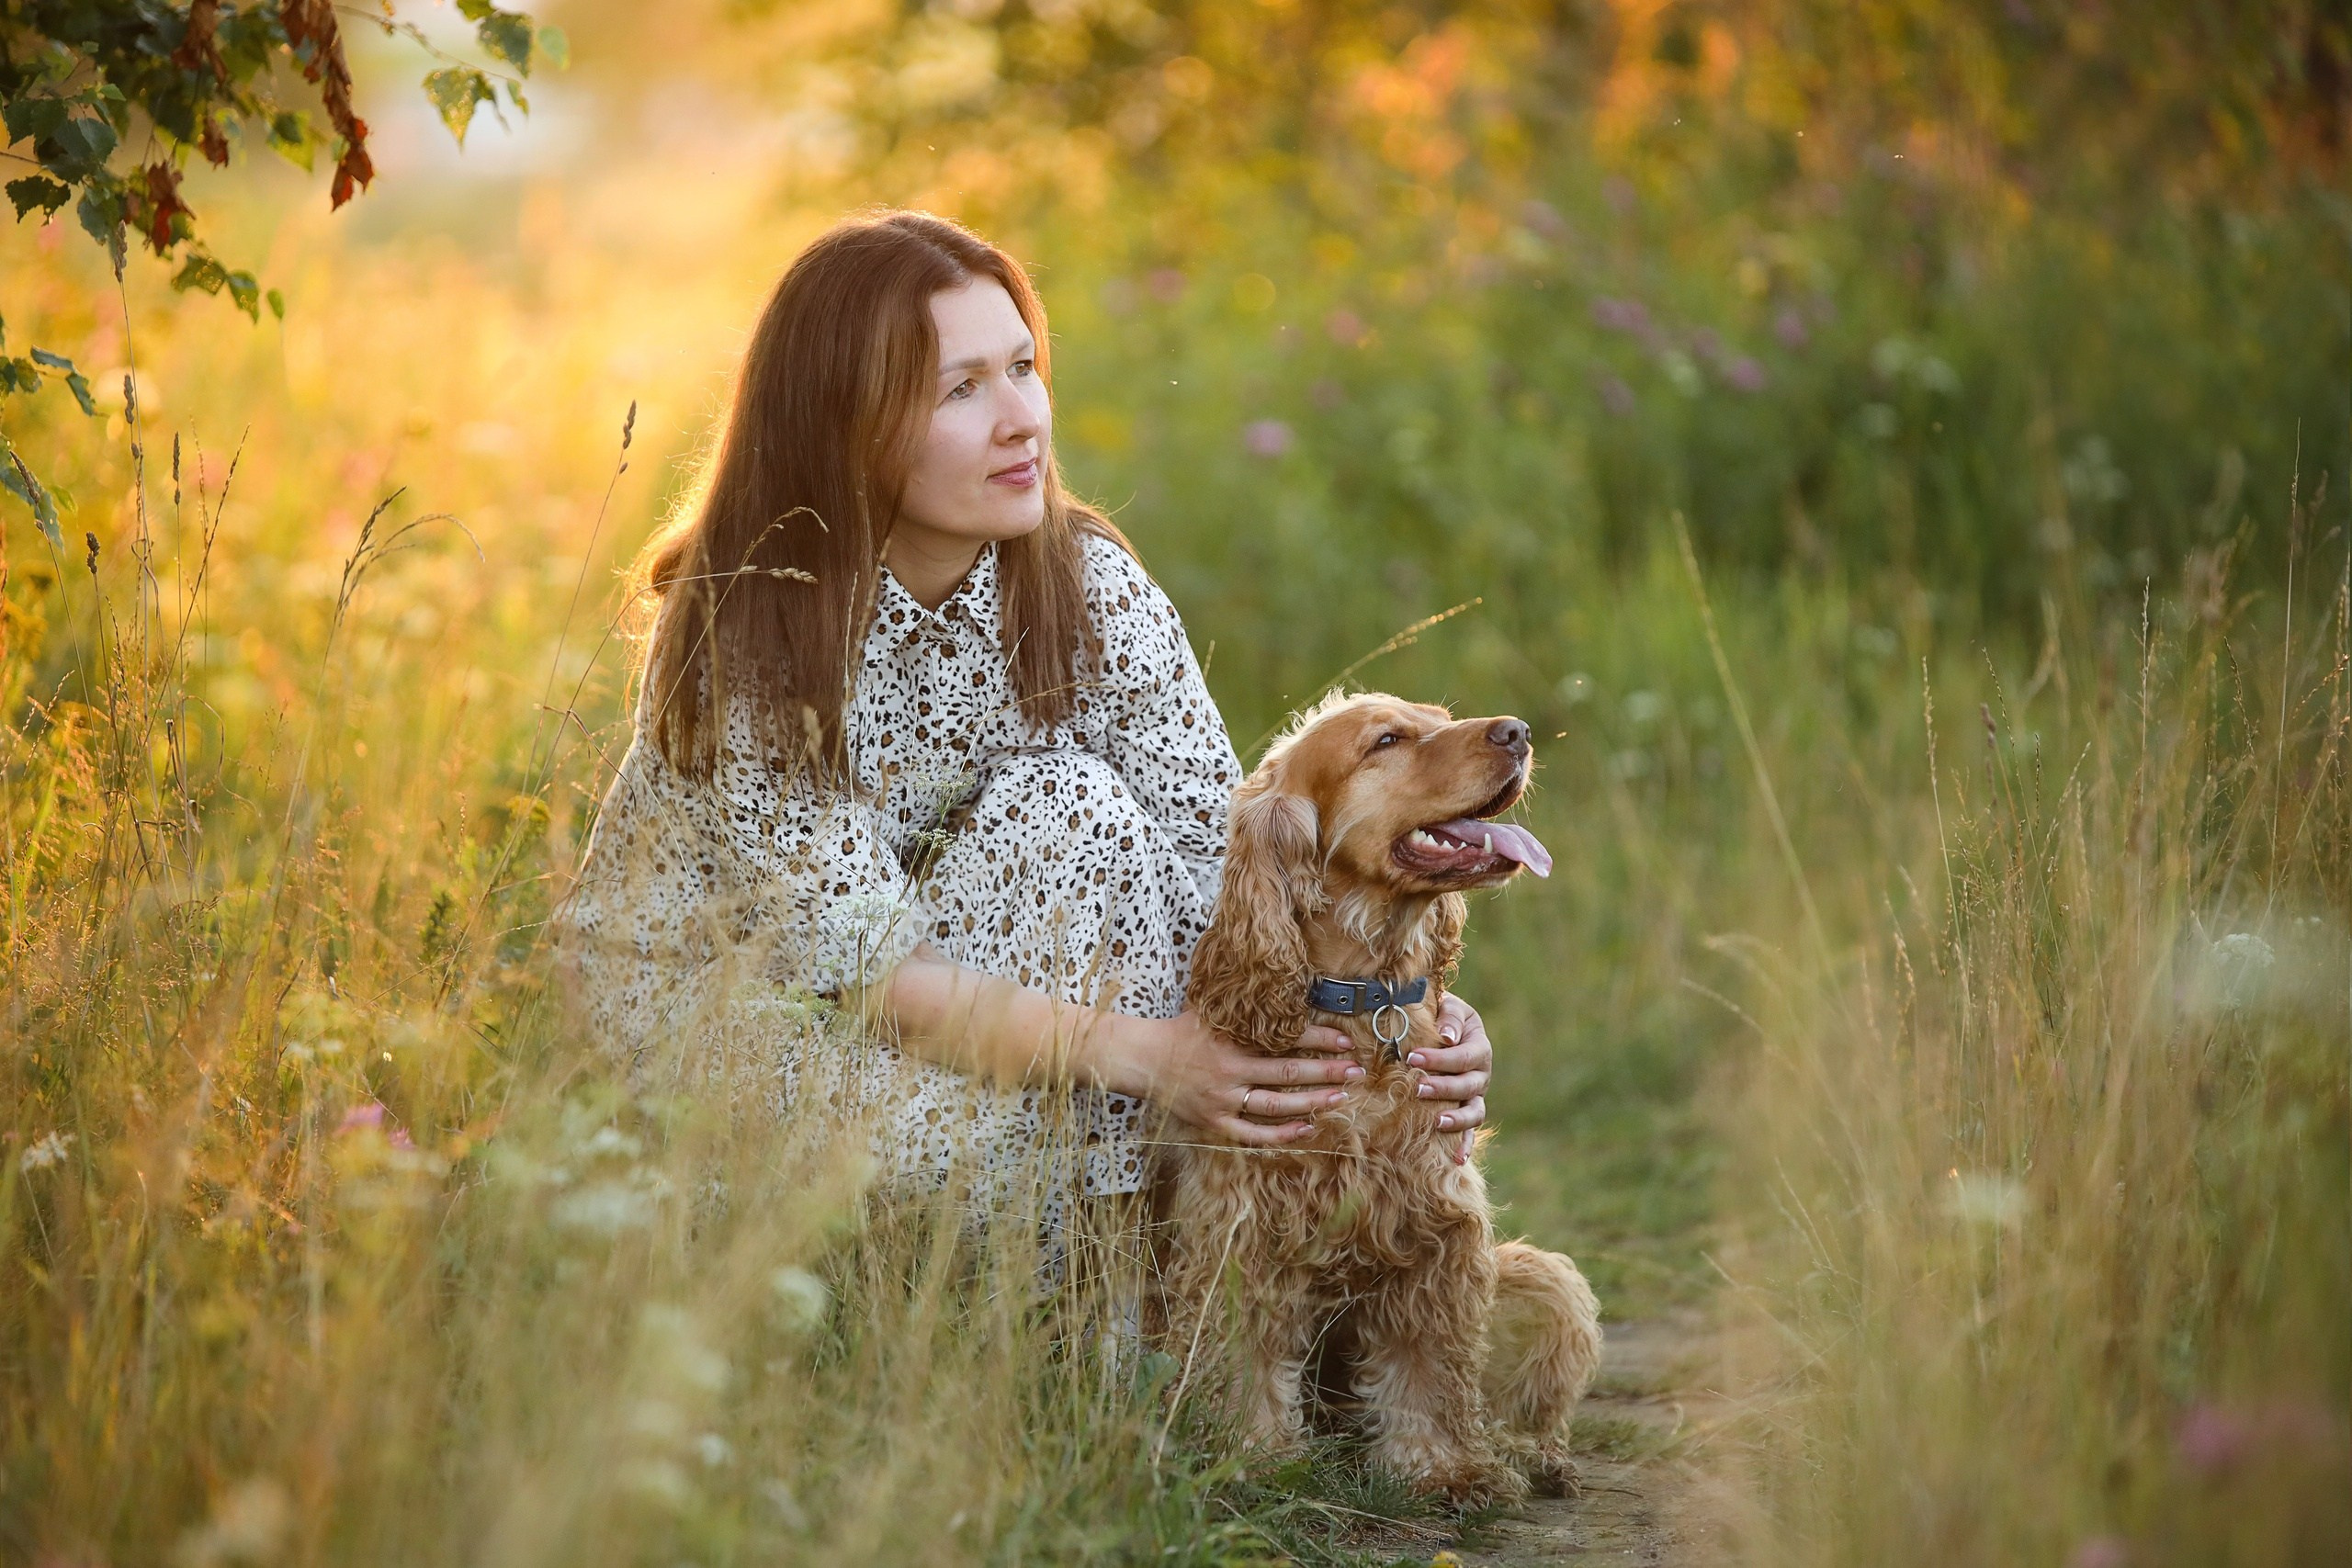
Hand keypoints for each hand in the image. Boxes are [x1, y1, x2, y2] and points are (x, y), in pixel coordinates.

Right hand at [1114, 1011, 1361, 1146]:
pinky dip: (1281, 1134)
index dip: (1319, 1039)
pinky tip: (1307, 1129)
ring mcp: (1223, 1100)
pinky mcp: (1215, 1123)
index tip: (1346, 1041)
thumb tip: (1274, 978)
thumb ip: (1241, 1001)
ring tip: (1340, 1098)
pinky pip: (1253, 1135)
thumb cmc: (1180, 1030)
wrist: (1143, 1059)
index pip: (1285, 1039)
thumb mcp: (1210, 1008)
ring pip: (1276, 1105)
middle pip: (1288, 1073)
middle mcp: (1231, 1071)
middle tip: (1356, 1072)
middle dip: (1326, 1072)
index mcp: (1233, 1040)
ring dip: (1312, 1102)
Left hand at [1409, 993, 1492, 1164]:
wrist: (1441, 1026)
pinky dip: (1465, 1144)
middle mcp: (1482, 1073)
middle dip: (1443, 1088)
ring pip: (1474, 1112)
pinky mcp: (1467, 1111)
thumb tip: (1446, 1037)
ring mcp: (1476, 1095)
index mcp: (1479, 1046)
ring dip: (1457, 1119)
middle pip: (1469, 1086)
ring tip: (1436, 1122)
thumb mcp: (1449, 1006)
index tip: (1413, 1059)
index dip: (1441, 1060)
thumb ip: (1449, 1016)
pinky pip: (1470, 1131)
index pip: (1464, 1056)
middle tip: (1418, 1088)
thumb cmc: (1441, 1014)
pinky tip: (1456, 1159)